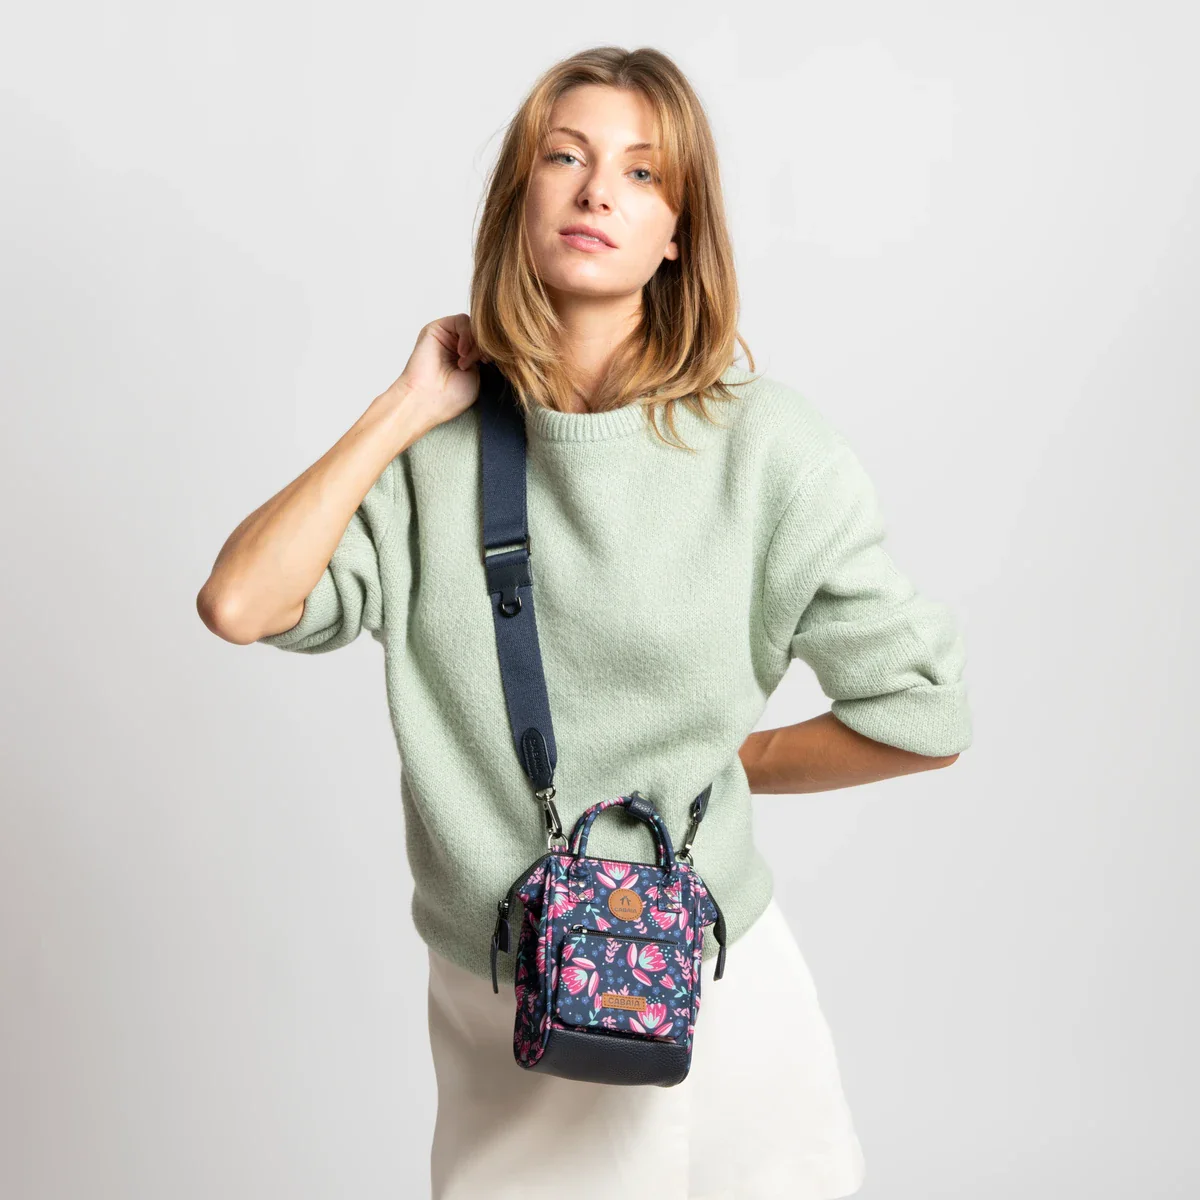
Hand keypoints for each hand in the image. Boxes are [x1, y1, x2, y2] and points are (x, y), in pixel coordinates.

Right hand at [383, 313, 489, 436]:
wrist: (427, 399)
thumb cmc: (450, 396)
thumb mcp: (478, 376)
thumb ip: (484, 356)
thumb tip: (495, 341)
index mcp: (467, 358)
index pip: (487, 342)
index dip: (494, 349)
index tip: (493, 364)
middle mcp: (456, 345)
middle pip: (481, 332)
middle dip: (485, 346)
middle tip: (482, 362)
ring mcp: (447, 336)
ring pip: (473, 326)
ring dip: (475, 343)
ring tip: (467, 361)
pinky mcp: (436, 328)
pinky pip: (462, 320)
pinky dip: (467, 335)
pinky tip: (462, 352)